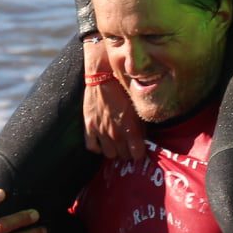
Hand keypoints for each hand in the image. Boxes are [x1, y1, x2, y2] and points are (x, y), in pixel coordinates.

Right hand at [81, 46, 145, 162]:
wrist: (103, 76)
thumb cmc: (123, 88)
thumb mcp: (138, 107)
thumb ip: (141, 125)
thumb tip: (143, 137)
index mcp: (131, 130)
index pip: (137, 154)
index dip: (139, 153)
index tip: (140, 149)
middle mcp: (116, 134)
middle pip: (123, 156)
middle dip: (128, 152)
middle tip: (129, 145)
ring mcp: (101, 132)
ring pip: (109, 155)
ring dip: (114, 151)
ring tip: (116, 143)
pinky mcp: (89, 127)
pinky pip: (92, 147)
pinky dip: (97, 147)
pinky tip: (102, 142)